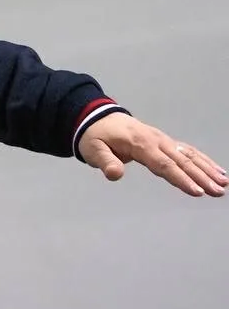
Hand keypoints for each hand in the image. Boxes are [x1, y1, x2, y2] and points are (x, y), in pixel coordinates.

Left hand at [79, 113, 226, 196]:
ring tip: (224, 183)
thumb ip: (105, 162)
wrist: (96, 117)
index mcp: (139, 143)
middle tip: (217, 191)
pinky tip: (217, 171)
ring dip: (206, 168)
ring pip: (188, 154)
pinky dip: (203, 160)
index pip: (162, 164)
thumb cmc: (95, 136)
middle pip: (181, 160)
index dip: (180, 178)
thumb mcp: (93, 150)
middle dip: (200, 177)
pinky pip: (187, 150)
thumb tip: (115, 174)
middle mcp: (155, 140)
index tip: (197, 191)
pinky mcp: (165, 142)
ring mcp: (162, 140)